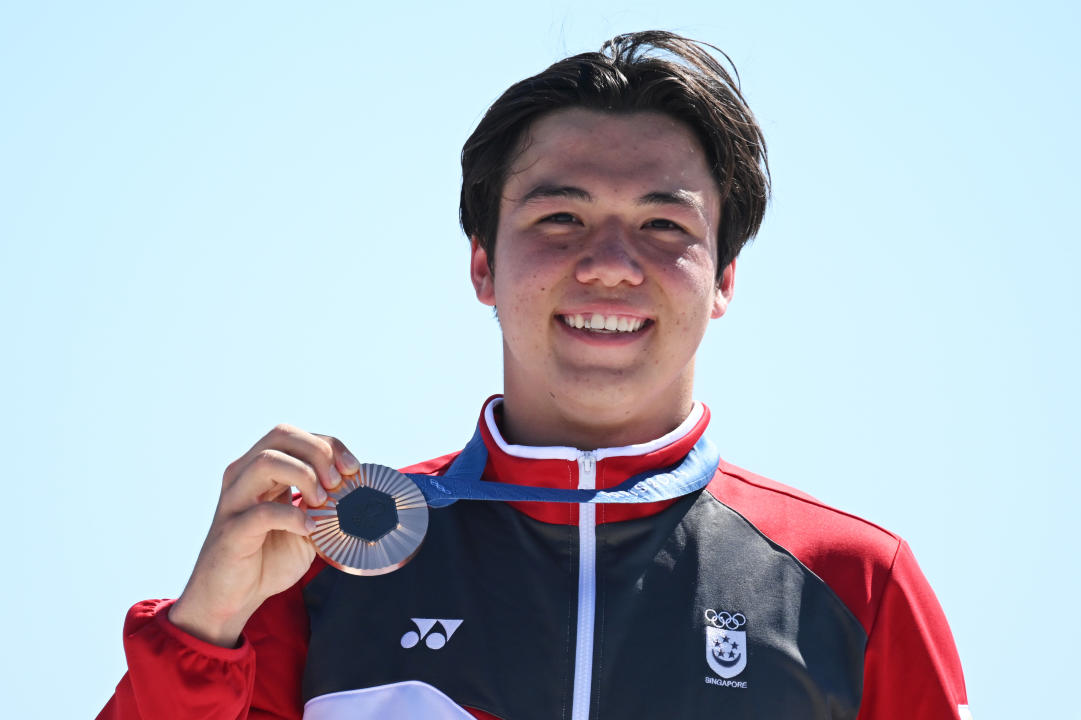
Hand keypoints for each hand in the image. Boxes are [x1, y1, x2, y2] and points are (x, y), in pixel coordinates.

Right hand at [168, 424, 358, 646]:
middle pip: (281, 435)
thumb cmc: (267, 559)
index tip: (352, 469)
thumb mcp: (306, 526)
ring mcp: (234, 501)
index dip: (329, 445)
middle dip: (319, 453)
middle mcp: (243, 476)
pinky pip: (263, 512)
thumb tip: (358, 491)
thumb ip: (325, 506)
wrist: (232, 599)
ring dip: (305, 476)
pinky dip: (293, 516)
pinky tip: (308, 529)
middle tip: (337, 483)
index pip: (294, 436)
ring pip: (268, 461)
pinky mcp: (232, 530)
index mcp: (259, 470)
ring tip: (321, 503)